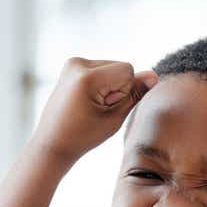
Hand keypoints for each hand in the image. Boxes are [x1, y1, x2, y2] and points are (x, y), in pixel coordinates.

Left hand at [30, 57, 157, 162]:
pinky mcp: (71, 66)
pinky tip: (86, 101)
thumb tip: (154, 75)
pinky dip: (100, 84)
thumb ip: (135, 94)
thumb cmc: (82, 136)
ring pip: (112, 68)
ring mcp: (72, 63)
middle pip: (120, 67)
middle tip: (96, 110)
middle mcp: (77, 63)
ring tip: (90, 107)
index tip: (105, 108)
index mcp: (87, 77)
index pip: (127, 70)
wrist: (52, 143)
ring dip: (109, 87)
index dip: (125, 91)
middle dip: (117, 88)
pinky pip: (101, 70)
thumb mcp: (114, 118)